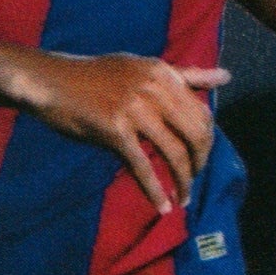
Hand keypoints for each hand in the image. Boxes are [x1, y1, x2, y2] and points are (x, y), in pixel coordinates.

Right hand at [13, 50, 228, 216]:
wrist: (50, 81)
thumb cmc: (95, 77)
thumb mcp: (142, 68)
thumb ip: (185, 75)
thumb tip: (225, 77)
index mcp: (163, 73)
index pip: (201, 113)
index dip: (206, 142)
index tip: (200, 159)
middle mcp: (153, 88)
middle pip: (195, 134)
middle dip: (200, 163)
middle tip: (193, 179)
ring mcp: (134, 109)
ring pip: (174, 153)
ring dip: (183, 181)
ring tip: (183, 198)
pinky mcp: (115, 130)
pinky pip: (143, 167)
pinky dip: (155, 191)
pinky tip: (163, 206)